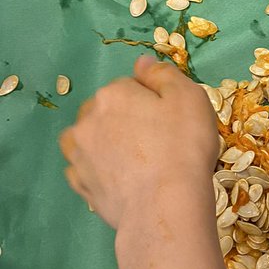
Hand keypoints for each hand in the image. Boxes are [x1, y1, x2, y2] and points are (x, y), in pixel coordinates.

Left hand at [60, 56, 217, 229]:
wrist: (165, 205)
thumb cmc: (183, 147)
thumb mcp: (189, 97)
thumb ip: (163, 74)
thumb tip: (142, 62)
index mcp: (113, 95)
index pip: (131, 86)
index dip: (153, 100)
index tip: (171, 119)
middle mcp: (87, 120)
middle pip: (106, 110)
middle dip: (125, 119)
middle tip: (158, 141)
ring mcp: (79, 155)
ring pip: (88, 138)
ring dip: (104, 141)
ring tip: (132, 159)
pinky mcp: (81, 186)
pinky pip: (85, 169)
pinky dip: (97, 169)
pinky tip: (118, 178)